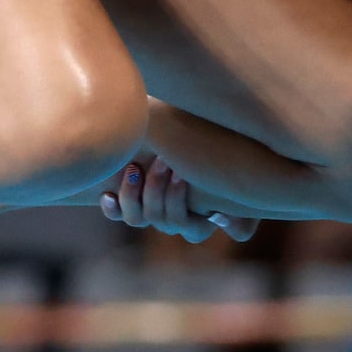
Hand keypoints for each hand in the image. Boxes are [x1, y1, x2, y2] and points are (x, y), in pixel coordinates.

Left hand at [101, 155, 258, 243]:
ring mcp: (153, 206)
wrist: (194, 122)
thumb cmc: (225, 146)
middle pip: (164, 222)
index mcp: (205, 216)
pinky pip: (118, 214)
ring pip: (139, 219)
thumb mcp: (241, 176)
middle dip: (161, 191)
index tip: (183, 174)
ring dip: (136, 196)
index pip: (195, 229)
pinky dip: (113, 206)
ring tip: (135, 169)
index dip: (184, 204)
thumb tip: (220, 217)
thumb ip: (242, 209)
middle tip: (163, 161)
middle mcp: (177, 215)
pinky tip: (108, 195)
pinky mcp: (132, 195)